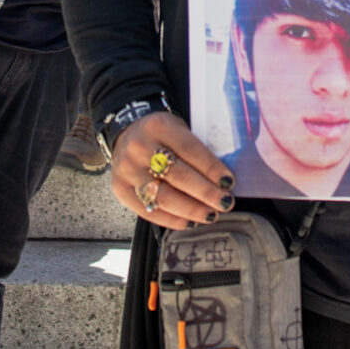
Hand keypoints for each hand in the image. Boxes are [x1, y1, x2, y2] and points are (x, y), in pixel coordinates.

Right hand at [110, 111, 234, 228]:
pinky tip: (189, 222)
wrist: (126, 132)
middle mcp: (140, 147)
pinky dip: (171, 219)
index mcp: (159, 126)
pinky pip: (147, 210)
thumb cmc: (162, 134)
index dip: (211, 167)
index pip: (190, 149)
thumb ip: (195, 148)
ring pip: (163, 196)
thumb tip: (222, 179)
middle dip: (205, 192)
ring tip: (211, 215)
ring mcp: (127, 170)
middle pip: (178, 175)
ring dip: (191, 209)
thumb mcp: (177, 127)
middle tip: (225, 202)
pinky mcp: (120, 189)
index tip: (229, 182)